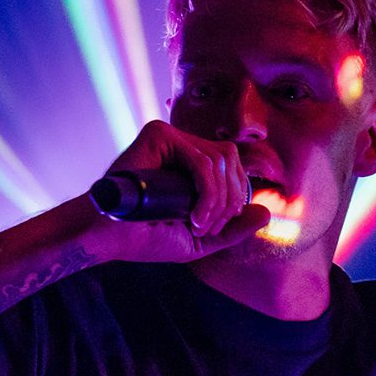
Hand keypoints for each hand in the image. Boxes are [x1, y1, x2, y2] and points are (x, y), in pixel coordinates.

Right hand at [85, 120, 269, 264]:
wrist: (110, 236)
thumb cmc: (146, 237)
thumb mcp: (199, 240)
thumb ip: (232, 229)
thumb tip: (265, 212)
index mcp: (192, 165)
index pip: (234, 168)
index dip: (235, 199)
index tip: (212, 229)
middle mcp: (183, 146)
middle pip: (232, 160)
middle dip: (230, 201)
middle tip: (206, 228)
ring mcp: (171, 138)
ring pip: (221, 160)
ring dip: (218, 200)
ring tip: (197, 225)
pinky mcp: (159, 135)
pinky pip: (202, 160)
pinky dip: (207, 191)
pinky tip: (193, 215)